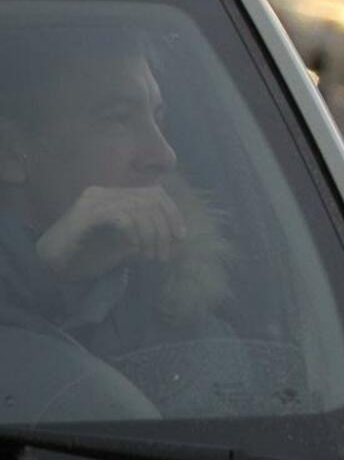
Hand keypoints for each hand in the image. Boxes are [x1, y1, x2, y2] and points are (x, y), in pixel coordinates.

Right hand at [35, 184, 187, 283]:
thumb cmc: (86, 256)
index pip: (154, 193)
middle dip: (164, 228)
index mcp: (115, 195)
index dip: (172, 213)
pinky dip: (133, 234)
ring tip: (150, 257)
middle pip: (150, 199)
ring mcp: (93, 201)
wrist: (47, 266)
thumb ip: (147, 234)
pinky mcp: (85, 215)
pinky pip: (121, 217)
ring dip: (151, 235)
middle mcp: (105, 193)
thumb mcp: (124, 243)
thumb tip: (176, 236)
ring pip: (138, 208)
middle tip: (164, 255)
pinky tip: (133, 250)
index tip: (180, 236)